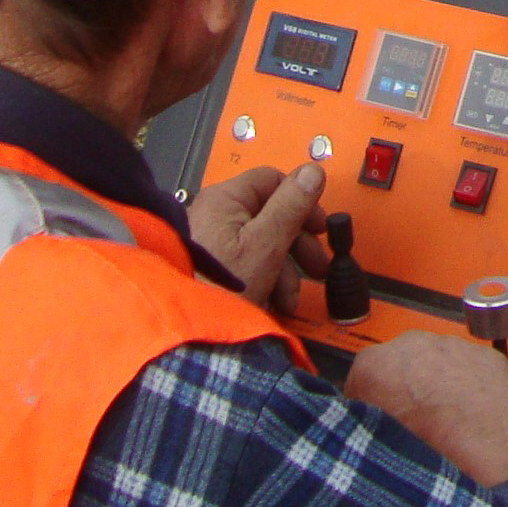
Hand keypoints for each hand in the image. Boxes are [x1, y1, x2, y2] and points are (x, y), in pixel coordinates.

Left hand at [188, 162, 327, 314]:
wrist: (187, 335)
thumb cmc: (222, 286)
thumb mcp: (266, 244)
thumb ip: (290, 207)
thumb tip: (312, 171)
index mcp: (225, 199)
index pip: (273, 181)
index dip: (301, 202)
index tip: (320, 227)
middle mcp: (216, 215)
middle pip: (270, 215)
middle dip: (297, 245)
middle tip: (316, 267)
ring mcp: (212, 243)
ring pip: (262, 243)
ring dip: (284, 271)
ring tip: (289, 299)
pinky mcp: (212, 268)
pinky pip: (246, 264)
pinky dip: (265, 281)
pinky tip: (273, 303)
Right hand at [345, 332, 507, 487]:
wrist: (483, 433)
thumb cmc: (423, 439)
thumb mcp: (373, 442)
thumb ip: (363, 424)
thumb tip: (365, 427)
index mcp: (373, 364)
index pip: (361, 382)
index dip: (368, 406)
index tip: (380, 427)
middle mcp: (409, 343)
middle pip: (402, 366)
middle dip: (406, 389)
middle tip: (416, 425)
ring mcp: (451, 344)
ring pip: (440, 364)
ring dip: (441, 385)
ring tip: (449, 423)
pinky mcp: (484, 354)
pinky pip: (473, 369)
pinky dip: (472, 386)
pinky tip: (476, 414)